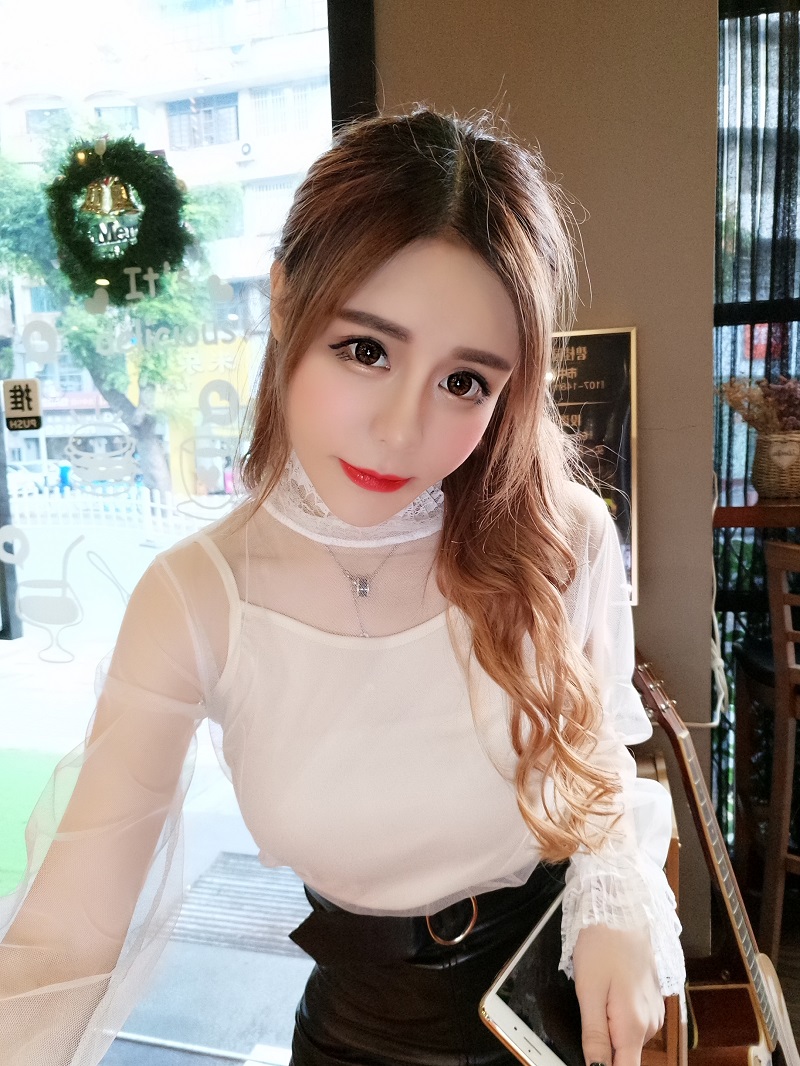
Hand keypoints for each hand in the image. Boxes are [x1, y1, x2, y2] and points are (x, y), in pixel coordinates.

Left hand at [572, 923, 663, 1065]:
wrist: (623, 908)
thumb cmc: (603, 944)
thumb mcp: (589, 991)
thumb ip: (594, 1036)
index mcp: (633, 1026)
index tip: (593, 1058)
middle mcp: (650, 1023)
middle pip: (625, 1055)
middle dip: (605, 1047)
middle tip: (589, 1012)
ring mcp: (654, 1011)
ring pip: (628, 1037)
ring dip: (611, 1028)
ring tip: (598, 995)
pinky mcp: (652, 999)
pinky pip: (634, 1020)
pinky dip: (619, 1014)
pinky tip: (609, 990)